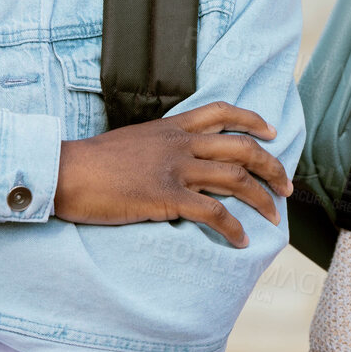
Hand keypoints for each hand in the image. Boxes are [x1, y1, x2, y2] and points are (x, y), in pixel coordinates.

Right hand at [55, 101, 292, 247]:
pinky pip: (213, 211)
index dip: (252, 120)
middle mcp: (179, 143)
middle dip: (271, 166)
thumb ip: (158, 147)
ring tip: (275, 217)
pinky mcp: (165, 197)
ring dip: (262, 199)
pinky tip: (241, 240)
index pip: (221, 111)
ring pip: (235, 177)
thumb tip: (174, 162)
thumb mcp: (132, 142)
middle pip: (241, 146)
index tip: (271, 132)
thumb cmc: (91, 163)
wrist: (64, 172)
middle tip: (286, 186)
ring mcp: (174, 169)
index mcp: (170, 127)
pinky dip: (233, 228)